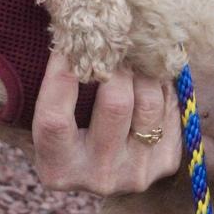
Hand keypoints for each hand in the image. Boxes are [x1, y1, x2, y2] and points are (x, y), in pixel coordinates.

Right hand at [30, 51, 181, 194]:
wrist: (102, 167)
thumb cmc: (63, 134)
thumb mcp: (44, 120)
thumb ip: (50, 90)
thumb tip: (66, 36)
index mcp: (58, 168)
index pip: (55, 116)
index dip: (61, 72)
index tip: (67, 42)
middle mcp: (99, 176)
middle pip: (115, 104)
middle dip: (112, 64)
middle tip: (109, 42)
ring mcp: (138, 172)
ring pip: (148, 102)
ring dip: (139, 70)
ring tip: (127, 54)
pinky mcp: (166, 162)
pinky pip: (169, 108)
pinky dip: (158, 83)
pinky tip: (144, 74)